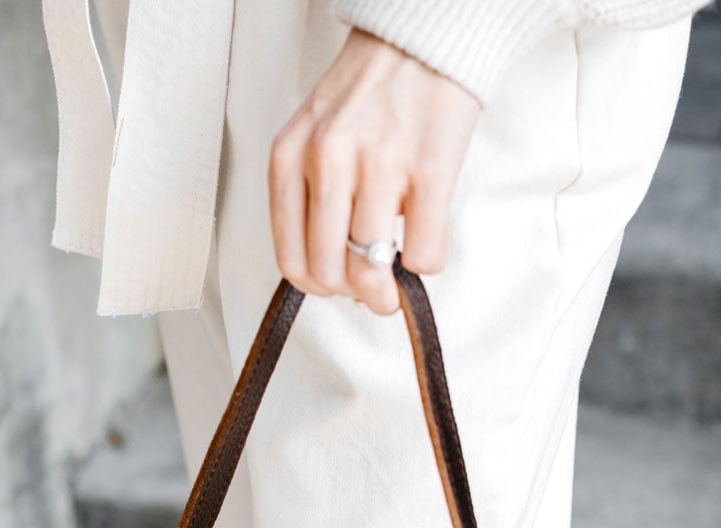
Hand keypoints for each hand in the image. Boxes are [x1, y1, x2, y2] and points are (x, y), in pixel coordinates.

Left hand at [269, 29, 480, 314]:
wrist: (419, 39)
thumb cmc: (369, 94)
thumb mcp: (315, 137)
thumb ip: (312, 197)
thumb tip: (336, 272)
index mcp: (290, 158)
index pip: (293, 261)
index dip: (319, 287)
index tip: (339, 284)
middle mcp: (327, 161)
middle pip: (331, 272)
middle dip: (357, 295)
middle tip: (376, 293)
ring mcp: (379, 165)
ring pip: (372, 270)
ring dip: (391, 289)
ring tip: (400, 275)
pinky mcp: (430, 170)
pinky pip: (424, 254)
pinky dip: (427, 262)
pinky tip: (426, 241)